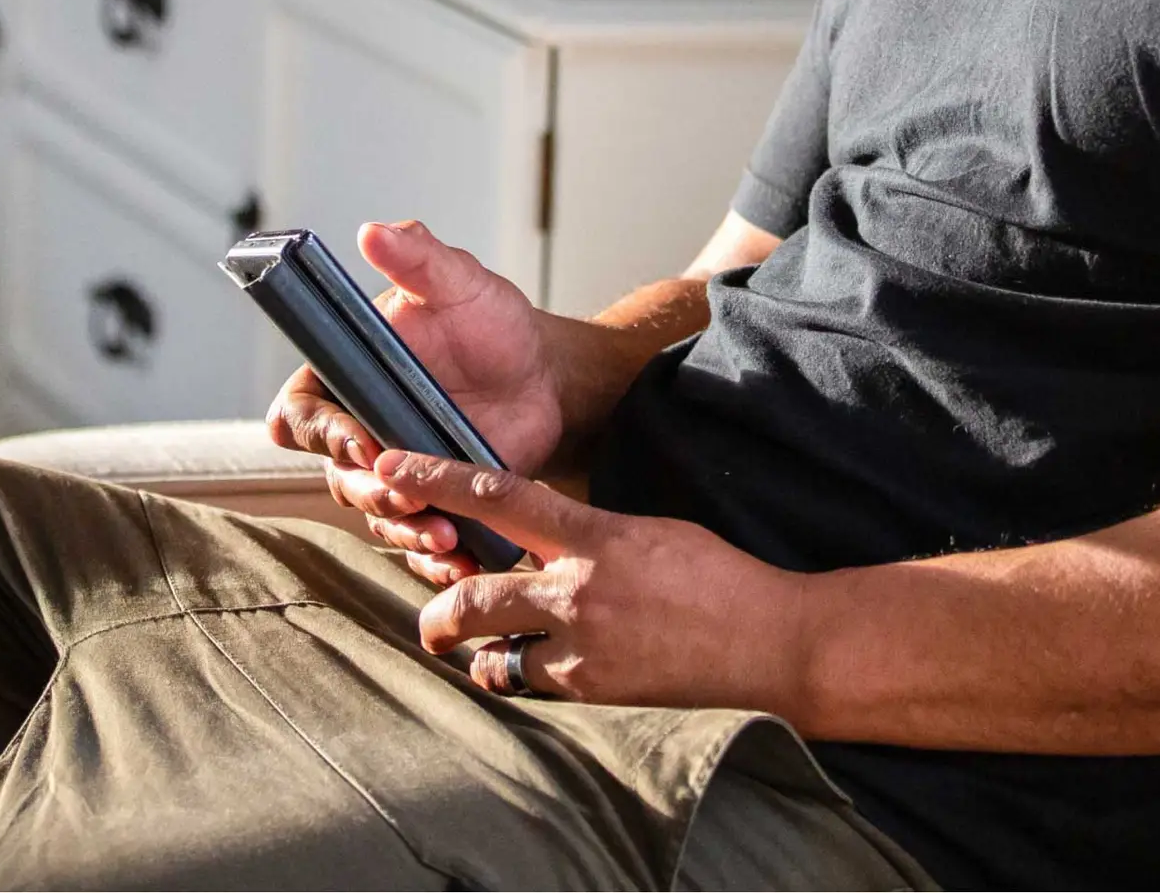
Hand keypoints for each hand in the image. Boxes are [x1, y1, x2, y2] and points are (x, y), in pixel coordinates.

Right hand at [267, 221, 565, 542]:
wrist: (544, 376)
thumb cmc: (493, 323)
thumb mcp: (460, 282)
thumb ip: (418, 256)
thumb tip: (374, 230)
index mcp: (348, 375)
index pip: (301, 412)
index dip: (319, 433)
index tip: (360, 441)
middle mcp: (361, 428)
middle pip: (336, 475)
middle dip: (369, 490)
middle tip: (407, 494)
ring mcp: (396, 471)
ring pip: (375, 515)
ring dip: (404, 529)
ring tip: (444, 531)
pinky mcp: (432, 503)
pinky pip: (416, 541)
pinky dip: (432, 557)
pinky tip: (460, 557)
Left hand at [368, 450, 811, 717]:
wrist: (765, 641)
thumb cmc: (715, 578)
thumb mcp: (647, 532)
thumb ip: (590, 535)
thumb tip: (549, 542)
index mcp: (593, 535)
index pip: (498, 496)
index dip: (439, 480)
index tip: (393, 469)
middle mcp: (577, 590)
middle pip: (472, 596)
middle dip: (438, 613)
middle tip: (431, 621)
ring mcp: (581, 647)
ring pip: (494, 653)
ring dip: (482, 651)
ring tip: (482, 651)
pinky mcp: (591, 691)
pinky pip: (532, 684)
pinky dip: (525, 676)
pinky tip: (538, 669)